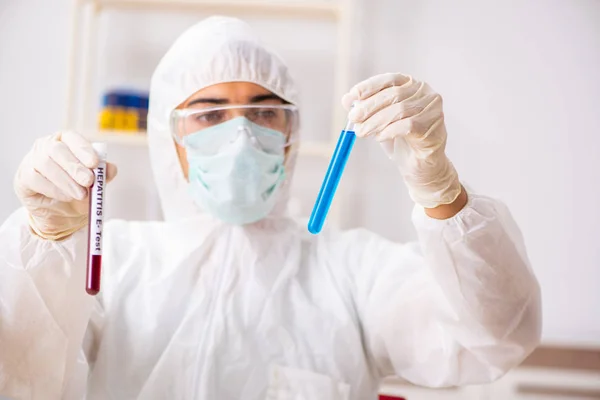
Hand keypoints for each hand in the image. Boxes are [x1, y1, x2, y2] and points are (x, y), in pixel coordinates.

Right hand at [14, 132, 116, 239]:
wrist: (61, 212)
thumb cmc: (78, 190)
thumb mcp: (95, 183)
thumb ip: (103, 174)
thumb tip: (111, 169)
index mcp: (66, 141)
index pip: (72, 137)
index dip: (83, 149)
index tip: (94, 163)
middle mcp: (47, 146)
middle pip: (57, 150)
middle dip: (75, 167)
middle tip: (89, 181)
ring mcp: (32, 159)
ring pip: (45, 164)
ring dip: (66, 181)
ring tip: (81, 194)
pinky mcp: (23, 177)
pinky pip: (35, 179)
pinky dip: (53, 189)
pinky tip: (66, 196)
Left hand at [342, 73, 461, 208]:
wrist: (418, 163)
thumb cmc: (398, 137)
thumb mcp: (379, 120)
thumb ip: (366, 108)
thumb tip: (346, 100)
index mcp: (410, 84)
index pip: (389, 80)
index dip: (368, 87)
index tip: (350, 98)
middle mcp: (424, 92)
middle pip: (393, 95)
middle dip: (369, 107)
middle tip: (352, 118)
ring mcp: (432, 108)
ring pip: (400, 110)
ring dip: (376, 122)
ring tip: (361, 132)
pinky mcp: (434, 126)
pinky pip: (408, 126)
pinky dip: (390, 131)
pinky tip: (380, 138)